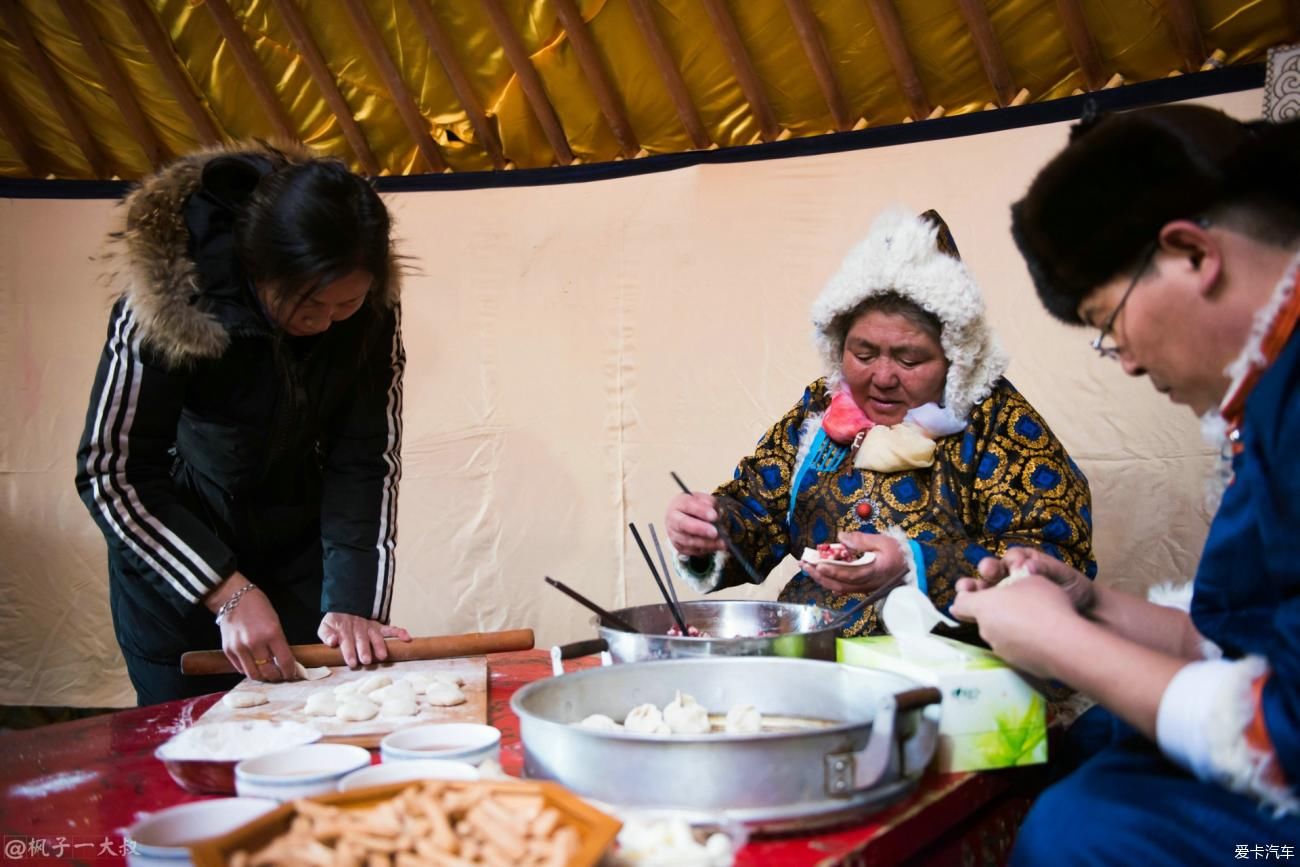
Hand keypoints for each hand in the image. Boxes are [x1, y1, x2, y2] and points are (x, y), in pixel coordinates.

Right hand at [206, 576, 295, 681]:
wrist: (233, 597)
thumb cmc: (258, 606)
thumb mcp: (275, 621)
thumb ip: (279, 642)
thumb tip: (284, 661)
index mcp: (271, 633)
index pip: (284, 661)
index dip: (290, 671)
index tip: (292, 674)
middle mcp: (255, 643)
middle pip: (268, 672)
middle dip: (277, 677)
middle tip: (280, 676)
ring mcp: (239, 648)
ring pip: (253, 674)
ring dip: (263, 677)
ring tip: (267, 674)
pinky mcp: (228, 650)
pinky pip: (240, 668)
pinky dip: (249, 670)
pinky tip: (255, 666)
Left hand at [318, 613, 411, 666]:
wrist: (346, 606)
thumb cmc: (336, 622)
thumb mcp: (325, 626)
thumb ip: (326, 635)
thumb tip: (333, 641)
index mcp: (344, 629)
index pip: (346, 641)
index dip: (349, 651)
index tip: (352, 662)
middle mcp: (359, 627)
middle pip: (362, 639)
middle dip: (364, 650)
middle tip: (366, 661)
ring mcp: (370, 626)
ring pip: (376, 635)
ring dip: (379, 645)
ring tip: (382, 656)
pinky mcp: (379, 626)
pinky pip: (390, 628)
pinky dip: (399, 632)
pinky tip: (406, 638)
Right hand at [665, 493, 724, 556]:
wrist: (682, 517)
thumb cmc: (695, 507)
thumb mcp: (702, 500)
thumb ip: (710, 503)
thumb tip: (718, 512)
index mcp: (679, 504)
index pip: (688, 505)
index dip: (701, 511)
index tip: (714, 516)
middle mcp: (673, 519)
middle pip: (683, 524)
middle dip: (700, 529)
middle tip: (715, 533)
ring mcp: (674, 534)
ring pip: (688, 541)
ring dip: (706, 543)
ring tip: (722, 543)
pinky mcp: (678, 547)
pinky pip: (691, 550)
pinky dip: (705, 550)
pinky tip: (716, 547)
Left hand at [800, 532, 906, 594]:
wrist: (913, 568)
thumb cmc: (899, 554)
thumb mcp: (883, 542)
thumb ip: (861, 540)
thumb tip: (841, 537)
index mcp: (872, 572)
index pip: (849, 574)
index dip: (832, 571)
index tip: (818, 564)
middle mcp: (866, 584)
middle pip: (838, 584)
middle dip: (819, 575)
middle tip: (804, 564)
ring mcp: (863, 588)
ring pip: (838, 587)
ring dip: (821, 578)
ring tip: (808, 567)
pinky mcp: (862, 587)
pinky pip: (843, 587)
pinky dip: (829, 580)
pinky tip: (820, 573)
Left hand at [950, 573, 1078, 678]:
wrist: (1065, 643)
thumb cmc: (1045, 604)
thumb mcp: (1029, 578)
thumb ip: (1012, 580)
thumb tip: (1009, 584)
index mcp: (983, 606)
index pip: (960, 603)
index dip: (966, 595)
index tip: (973, 591)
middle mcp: (986, 630)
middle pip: (982, 618)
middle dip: (994, 610)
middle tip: (1014, 602)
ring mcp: (999, 649)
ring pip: (998, 634)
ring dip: (1009, 626)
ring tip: (1032, 619)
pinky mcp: (1015, 663)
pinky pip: (1014, 648)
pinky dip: (1022, 642)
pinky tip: (1040, 636)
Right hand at [961, 548, 1095, 612]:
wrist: (1084, 615)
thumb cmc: (1073, 590)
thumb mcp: (1064, 575)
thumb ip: (1046, 568)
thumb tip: (1026, 566)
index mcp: (1025, 562)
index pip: (1012, 558)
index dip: (1011, 561)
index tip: (1017, 567)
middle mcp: (1011, 576)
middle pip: (992, 571)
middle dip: (987, 571)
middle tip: (987, 573)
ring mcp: (1005, 595)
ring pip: (984, 590)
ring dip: (974, 589)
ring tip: (965, 590)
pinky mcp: (1003, 614)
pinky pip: (987, 610)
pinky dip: (979, 611)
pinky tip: (973, 613)